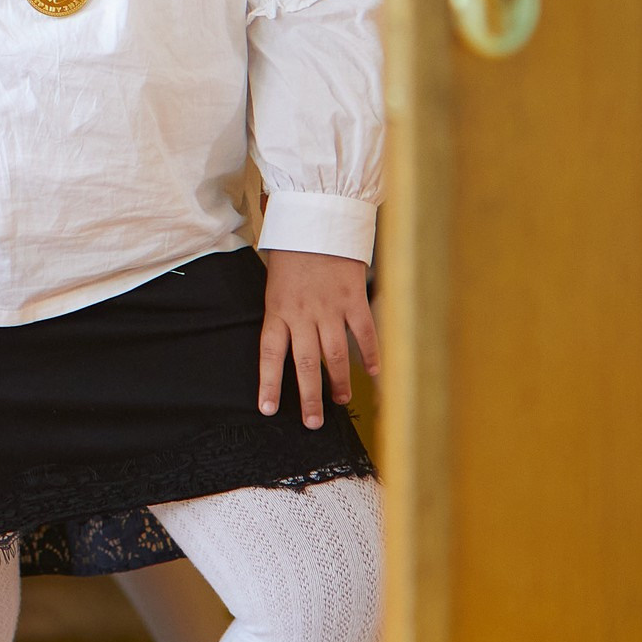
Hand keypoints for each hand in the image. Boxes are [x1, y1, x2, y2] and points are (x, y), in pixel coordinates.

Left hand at [259, 250, 379, 429]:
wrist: (317, 217)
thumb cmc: (292, 248)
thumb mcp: (275, 280)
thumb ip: (281, 312)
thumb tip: (286, 342)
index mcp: (277, 309)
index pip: (270, 354)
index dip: (269, 384)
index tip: (267, 409)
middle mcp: (303, 314)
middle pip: (306, 365)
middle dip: (309, 398)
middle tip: (312, 423)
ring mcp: (330, 308)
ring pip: (335, 356)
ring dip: (338, 382)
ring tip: (341, 401)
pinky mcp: (354, 299)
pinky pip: (364, 334)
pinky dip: (371, 355)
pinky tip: (373, 373)